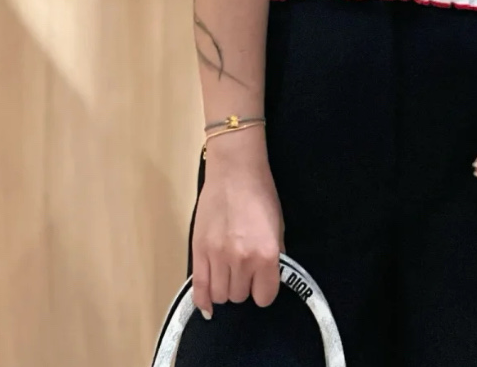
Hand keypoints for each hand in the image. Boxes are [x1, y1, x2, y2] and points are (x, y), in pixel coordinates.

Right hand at [191, 133, 283, 316]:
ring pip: (220, 296)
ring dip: (226, 289)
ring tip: (228, 273)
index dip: (264, 291)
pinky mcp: (199, 251)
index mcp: (266, 255)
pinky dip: (203, 301)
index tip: (262, 282)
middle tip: (244, 270)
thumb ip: (273, 258)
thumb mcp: (277, 227)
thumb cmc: (260, 194)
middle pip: (240, 297)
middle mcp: (242, 261)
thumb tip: (267, 280)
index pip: (265, 297)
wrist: (235, 171)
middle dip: (244, 287)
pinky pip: (199, 288)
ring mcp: (218, 257)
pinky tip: (207, 305)